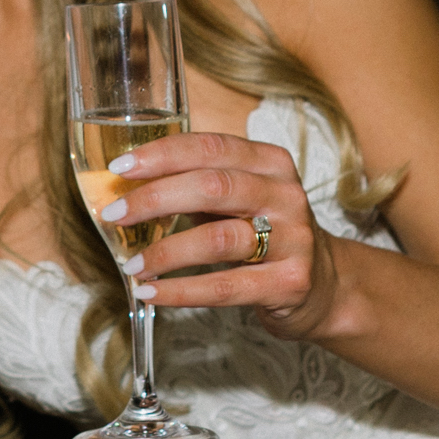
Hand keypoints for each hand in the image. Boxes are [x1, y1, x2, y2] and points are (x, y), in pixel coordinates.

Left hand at [95, 129, 340, 339]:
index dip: (162, 154)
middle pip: (212, 186)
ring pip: (218, 238)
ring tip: (132, 264)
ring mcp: (292, 240)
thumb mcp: (239, 198)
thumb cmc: (265, 233)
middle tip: (114, 214)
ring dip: (165, 252)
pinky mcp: (289, 283)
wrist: (325, 285)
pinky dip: (181, 291)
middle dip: (155, 199)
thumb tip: (125, 186)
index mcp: (270, 163)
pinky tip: (151, 292)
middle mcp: (285, 195)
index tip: (120, 167)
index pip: (210, 147)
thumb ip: (194, 185)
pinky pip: (226, 287)